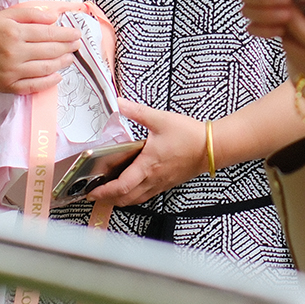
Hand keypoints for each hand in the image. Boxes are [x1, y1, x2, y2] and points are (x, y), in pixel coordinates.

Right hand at [0, 0, 107, 97]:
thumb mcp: (5, 16)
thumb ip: (30, 14)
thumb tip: (54, 17)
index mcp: (14, 32)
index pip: (49, 33)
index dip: (66, 34)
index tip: (76, 33)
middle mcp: (13, 52)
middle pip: (50, 50)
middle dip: (68, 47)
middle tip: (77, 44)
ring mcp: (11, 71)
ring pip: (45, 68)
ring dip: (62, 63)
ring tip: (70, 58)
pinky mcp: (7, 86)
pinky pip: (34, 86)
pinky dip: (49, 81)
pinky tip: (58, 76)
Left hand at [89, 100, 209, 205]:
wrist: (213, 148)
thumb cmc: (190, 136)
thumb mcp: (160, 119)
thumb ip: (137, 112)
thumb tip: (119, 103)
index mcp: (148, 165)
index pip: (121, 187)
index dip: (104, 192)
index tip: (91, 192)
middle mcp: (153, 178)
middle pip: (125, 199)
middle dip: (107, 200)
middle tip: (94, 195)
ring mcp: (161, 183)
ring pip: (136, 199)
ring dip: (120, 200)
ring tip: (108, 194)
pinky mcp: (167, 183)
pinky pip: (147, 195)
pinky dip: (134, 196)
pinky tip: (132, 187)